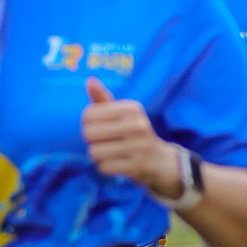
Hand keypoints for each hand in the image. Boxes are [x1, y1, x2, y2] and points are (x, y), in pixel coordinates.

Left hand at [81, 76, 178, 195]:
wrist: (159, 159)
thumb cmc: (133, 132)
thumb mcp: (120, 113)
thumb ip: (102, 98)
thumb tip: (90, 79)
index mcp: (132, 108)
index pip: (88, 114)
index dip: (88, 123)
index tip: (101, 126)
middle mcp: (138, 125)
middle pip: (88, 133)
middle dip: (92, 140)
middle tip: (106, 141)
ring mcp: (138, 147)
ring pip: (94, 152)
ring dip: (98, 155)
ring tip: (112, 152)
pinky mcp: (136, 166)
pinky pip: (104, 167)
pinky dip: (105, 167)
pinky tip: (117, 163)